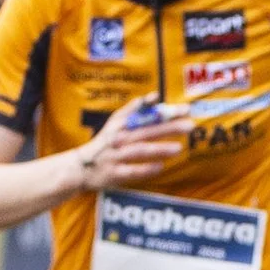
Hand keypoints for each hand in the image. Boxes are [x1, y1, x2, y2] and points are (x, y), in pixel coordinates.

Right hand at [75, 113, 189, 191]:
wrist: (80, 167)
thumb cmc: (105, 142)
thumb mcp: (116, 123)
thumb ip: (135, 109)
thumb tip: (155, 96)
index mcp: (120, 124)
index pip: (145, 114)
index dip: (165, 111)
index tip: (185, 109)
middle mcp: (118, 138)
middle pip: (146, 131)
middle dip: (168, 128)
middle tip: (189, 126)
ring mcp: (115, 156)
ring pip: (139, 150)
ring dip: (159, 148)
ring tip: (179, 148)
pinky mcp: (114, 173)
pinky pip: (131, 171)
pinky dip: (145, 169)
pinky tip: (160, 167)